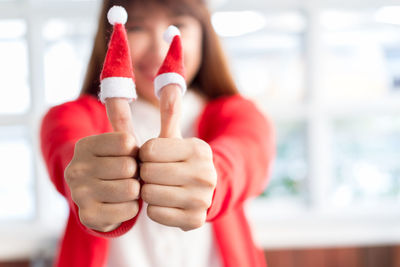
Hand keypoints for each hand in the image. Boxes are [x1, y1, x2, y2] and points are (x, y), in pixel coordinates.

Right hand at [64, 97, 139, 231]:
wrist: (100, 200)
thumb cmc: (118, 165)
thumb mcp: (122, 141)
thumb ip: (123, 112)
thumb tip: (131, 72)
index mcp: (85, 145)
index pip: (127, 143)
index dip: (136, 151)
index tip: (129, 155)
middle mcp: (76, 168)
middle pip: (129, 167)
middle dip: (137, 172)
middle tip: (130, 175)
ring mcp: (79, 194)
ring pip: (130, 189)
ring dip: (136, 190)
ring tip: (128, 188)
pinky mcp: (88, 216)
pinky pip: (129, 210)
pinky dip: (133, 207)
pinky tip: (123, 203)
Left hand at [139, 85, 216, 230]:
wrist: (206, 191)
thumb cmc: (181, 160)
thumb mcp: (176, 136)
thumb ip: (170, 109)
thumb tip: (169, 80)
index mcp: (198, 149)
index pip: (148, 150)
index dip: (144, 154)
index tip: (152, 157)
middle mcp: (205, 174)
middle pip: (148, 173)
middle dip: (144, 172)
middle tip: (153, 173)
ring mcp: (202, 199)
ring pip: (149, 194)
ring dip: (148, 190)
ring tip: (158, 186)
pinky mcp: (195, 220)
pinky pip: (155, 214)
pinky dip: (154, 208)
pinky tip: (164, 201)